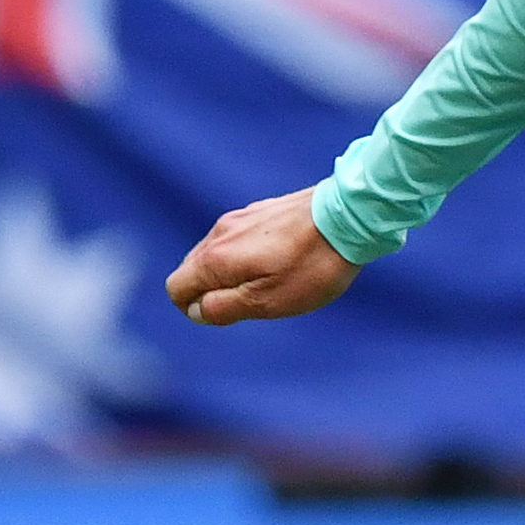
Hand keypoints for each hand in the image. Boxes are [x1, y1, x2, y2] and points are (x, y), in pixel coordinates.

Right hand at [165, 189, 357, 327]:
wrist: (349, 217)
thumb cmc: (311, 266)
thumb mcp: (268, 302)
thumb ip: (225, 308)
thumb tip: (197, 311)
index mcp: (215, 258)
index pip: (176, 288)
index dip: (193, 309)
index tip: (229, 313)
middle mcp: (219, 233)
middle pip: (192, 269)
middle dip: (211, 291)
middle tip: (254, 301)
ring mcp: (240, 218)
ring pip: (216, 253)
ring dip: (231, 274)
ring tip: (271, 282)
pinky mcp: (261, 210)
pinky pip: (239, 239)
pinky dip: (247, 256)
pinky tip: (281, 260)